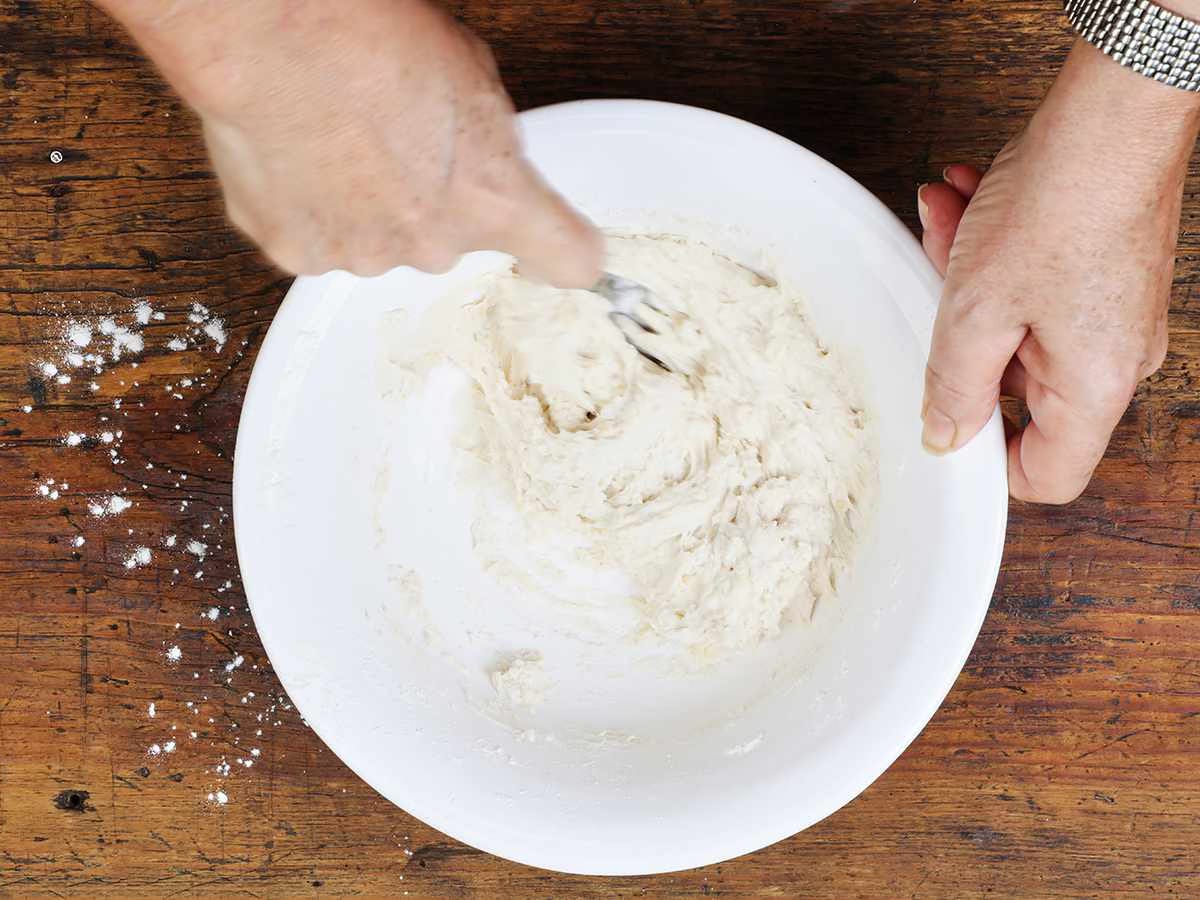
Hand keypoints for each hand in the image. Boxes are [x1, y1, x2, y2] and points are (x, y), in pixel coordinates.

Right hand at [97, 0, 601, 284]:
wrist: (272, 41)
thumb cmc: (370, 40)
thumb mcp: (473, 76)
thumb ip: (491, 143)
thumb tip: (482, 156)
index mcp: (494, 198)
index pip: (570, 259)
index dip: (565, 253)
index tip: (560, 250)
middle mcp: (434, 244)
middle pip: (451, 239)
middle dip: (433, 203)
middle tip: (399, 143)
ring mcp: (364, 255)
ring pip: (382, 240)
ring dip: (368, 207)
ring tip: (340, 141)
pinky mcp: (299, 254)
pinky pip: (320, 239)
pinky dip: (312, 210)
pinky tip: (302, 157)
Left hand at [917, 40, 1199, 503]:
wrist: (1114, 110)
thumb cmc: (1062, 205)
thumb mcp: (978, 312)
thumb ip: (956, 385)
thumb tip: (945, 436)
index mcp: (1095, 387)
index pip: (1047, 473)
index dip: (988, 460)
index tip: (942, 424)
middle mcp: (1115, 357)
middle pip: (1017, 388)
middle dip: (961, 335)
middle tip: (936, 281)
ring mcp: (1111, 313)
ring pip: (1016, 323)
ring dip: (967, 275)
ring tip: (946, 215)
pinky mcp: (1102, 271)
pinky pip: (1035, 282)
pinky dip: (993, 248)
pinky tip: (964, 198)